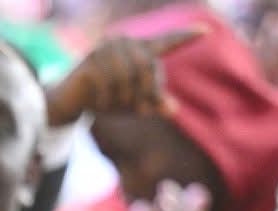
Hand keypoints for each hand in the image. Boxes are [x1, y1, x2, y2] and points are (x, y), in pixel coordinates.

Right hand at [45, 28, 201, 125]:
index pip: (168, 42)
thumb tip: (173, 111)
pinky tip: (100, 105)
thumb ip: (154, 105)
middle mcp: (127, 42)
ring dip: (124, 99)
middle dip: (145, 93)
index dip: (186, 37)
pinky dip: (108, 100)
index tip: (206, 31)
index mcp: (141, 51)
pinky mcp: (92, 57)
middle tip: (141, 112)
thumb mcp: (133, 104)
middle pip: (148, 68)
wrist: (72, 99)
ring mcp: (108, 47)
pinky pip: (109, 82)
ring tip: (114, 107)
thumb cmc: (107, 99)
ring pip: (128, 77)